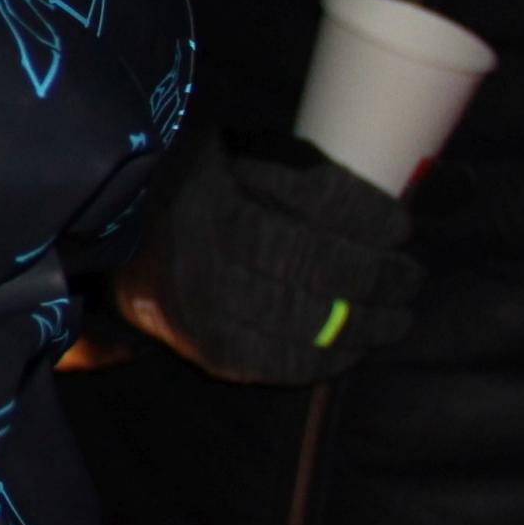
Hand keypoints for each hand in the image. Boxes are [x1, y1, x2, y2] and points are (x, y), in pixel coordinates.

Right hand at [113, 130, 424, 383]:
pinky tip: (349, 351)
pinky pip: (277, 364)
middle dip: (380, 281)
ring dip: (364, 327)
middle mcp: (207, 256)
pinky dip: (323, 361)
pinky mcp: (204, 348)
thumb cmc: (195, 188)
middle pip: (317, 274)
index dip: (367, 223)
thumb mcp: (240, 159)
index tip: (401, 228)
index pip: (312, 214)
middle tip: (410, 280)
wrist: (113, 238)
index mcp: (216, 199)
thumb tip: (395, 203)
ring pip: (304, 326)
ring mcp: (202, 309)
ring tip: (393, 319)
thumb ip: (306, 176)